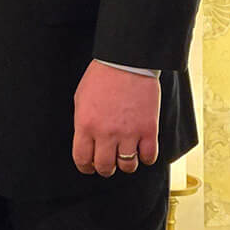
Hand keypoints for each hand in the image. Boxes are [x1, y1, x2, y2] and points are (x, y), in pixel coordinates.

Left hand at [72, 59, 159, 177]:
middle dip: (105, 168)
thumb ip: (83, 123)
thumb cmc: (103, 76)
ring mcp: (129, 133)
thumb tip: (86, 141)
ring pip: (127, 166)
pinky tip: (142, 149)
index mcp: (86, 124)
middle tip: (108, 162)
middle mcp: (106, 133)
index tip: (89, 166)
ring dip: (126, 163)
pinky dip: (146, 157)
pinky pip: (149, 157)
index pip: (82, 159)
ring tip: (125, 153)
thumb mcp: (81, 98)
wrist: (126, 61)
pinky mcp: (148, 130)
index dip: (85, 166)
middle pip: (105, 167)